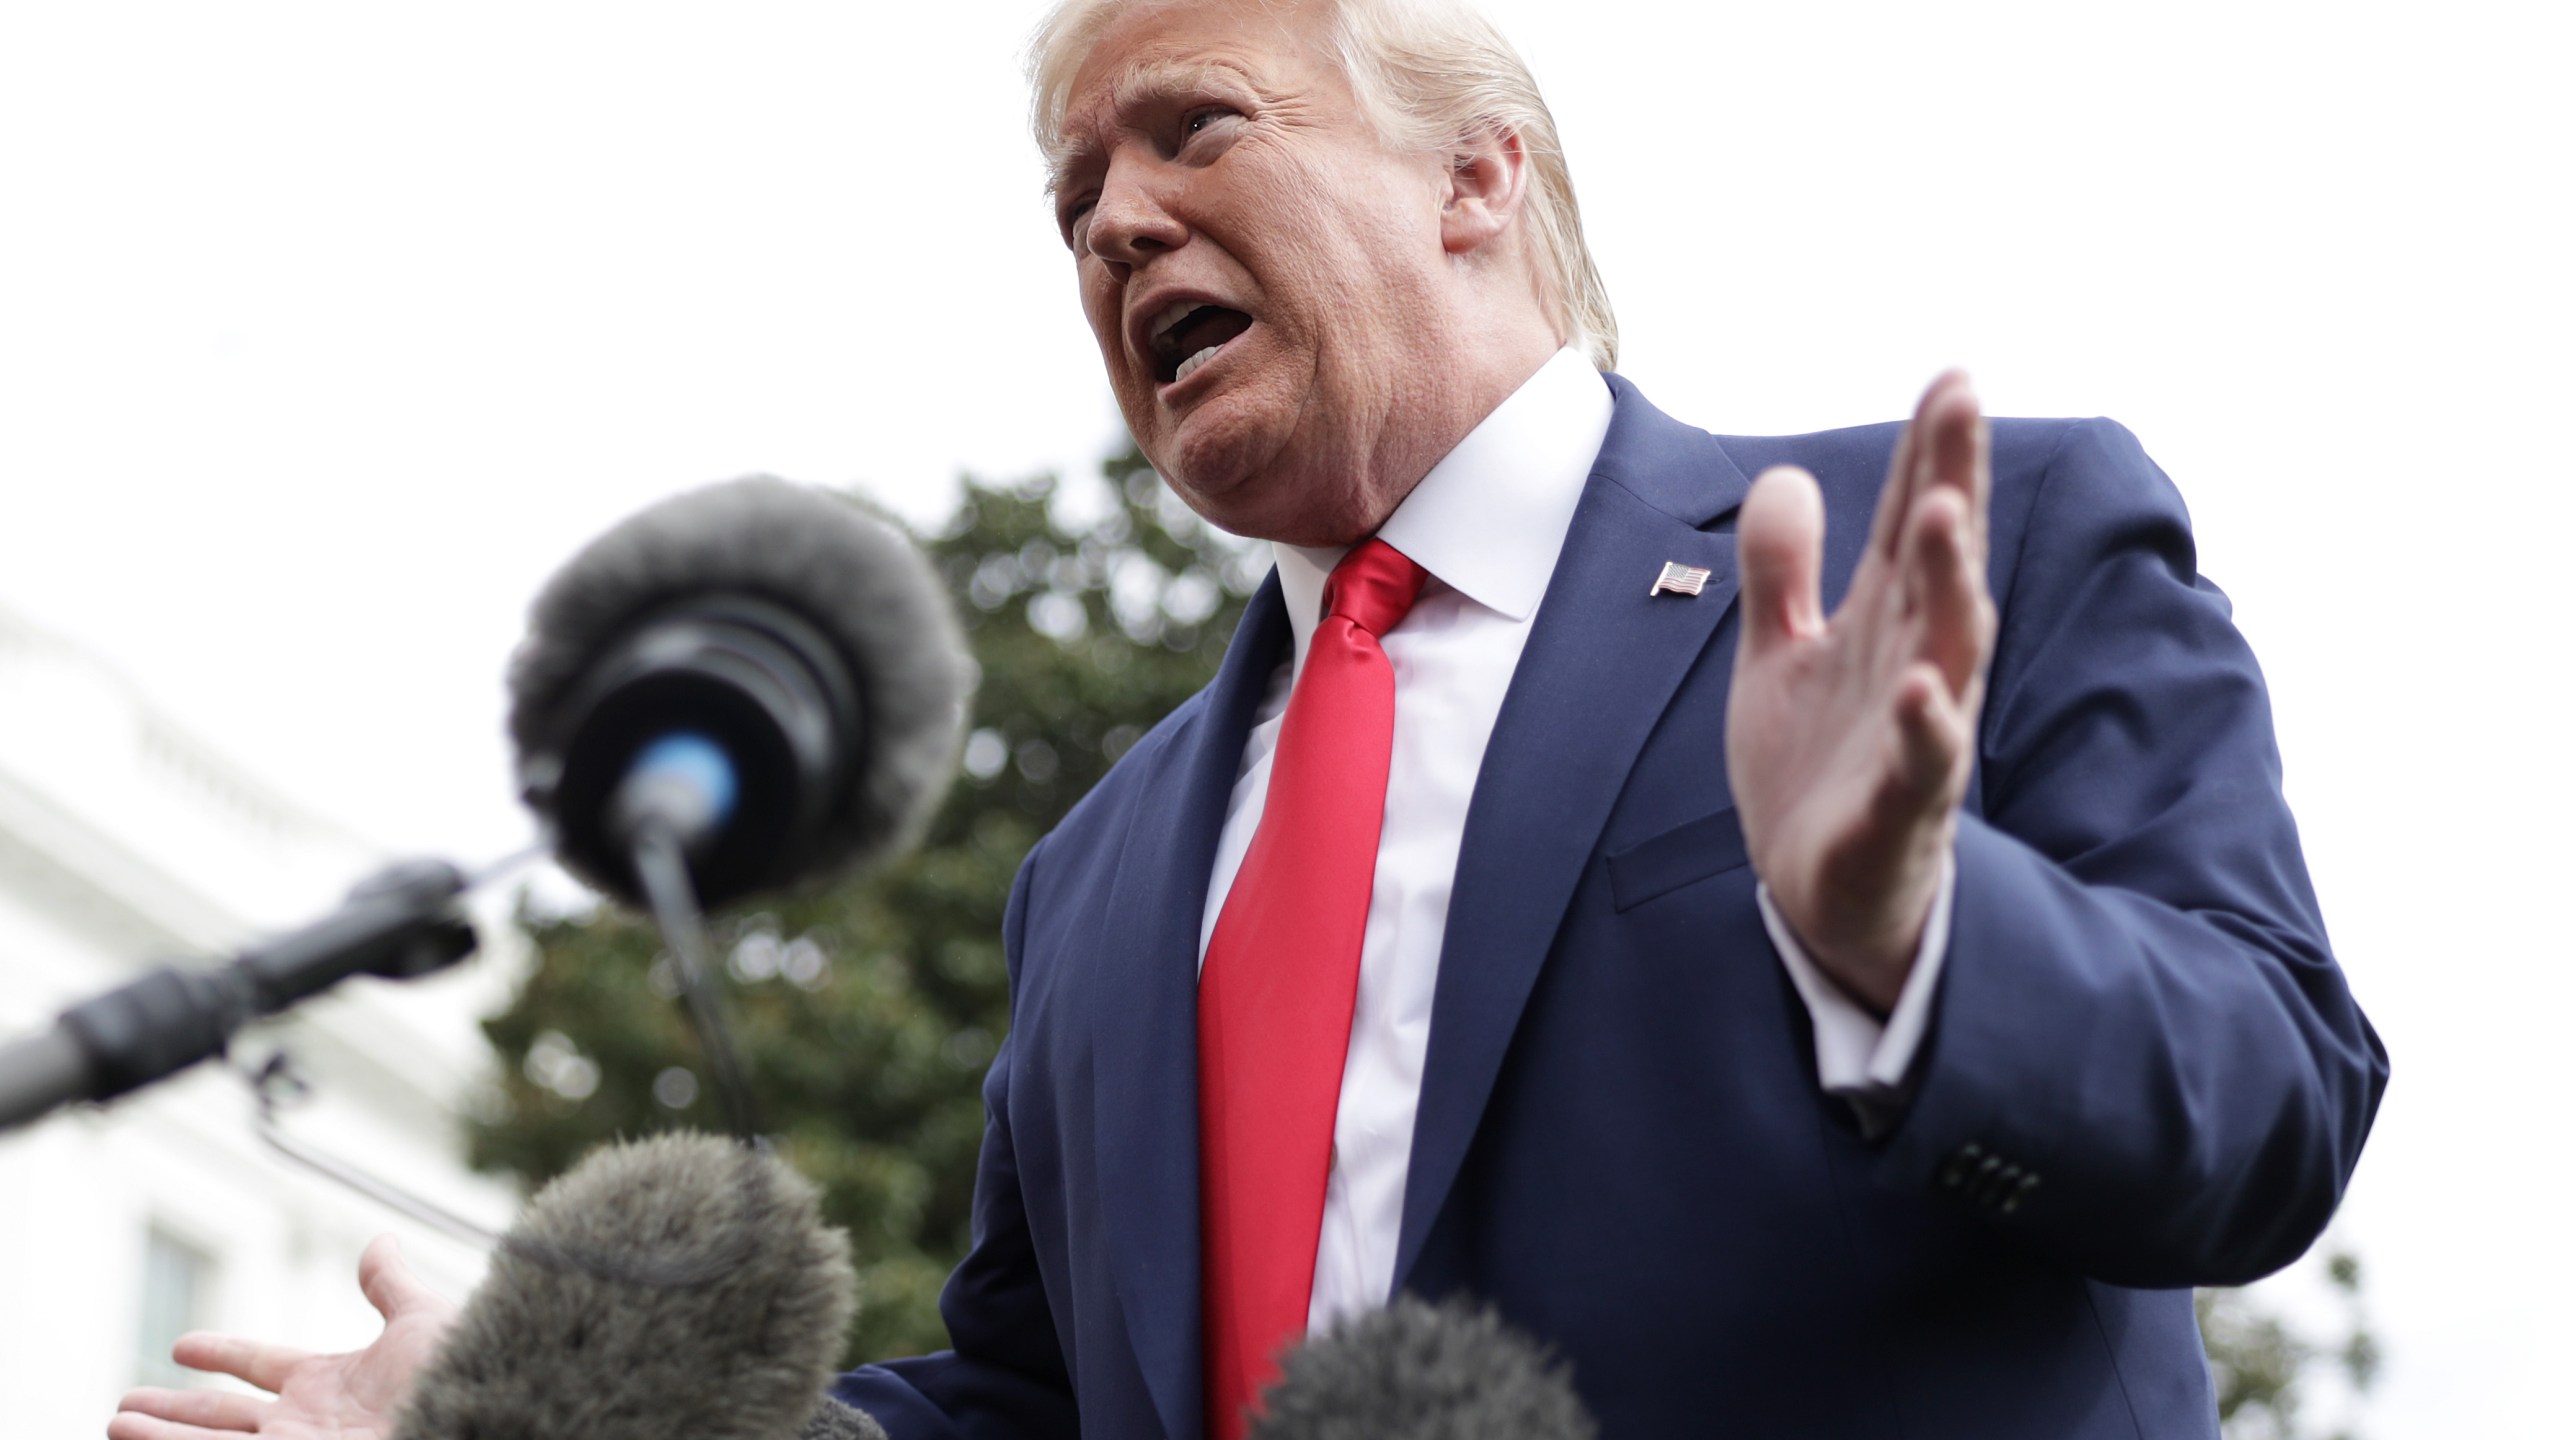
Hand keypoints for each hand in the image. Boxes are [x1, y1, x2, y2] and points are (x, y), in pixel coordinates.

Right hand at [109, 1235, 455, 1439]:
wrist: (467, 1422)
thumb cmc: (456, 1378)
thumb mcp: (423, 1321)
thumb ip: (391, 1287)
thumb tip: (382, 1241)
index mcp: (331, 1385)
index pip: (261, 1367)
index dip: (222, 1355)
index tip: (183, 1346)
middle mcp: (304, 1424)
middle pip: (222, 1418)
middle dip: (174, 1410)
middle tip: (125, 1405)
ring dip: (160, 1435)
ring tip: (114, 1423)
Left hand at [1727, 371, 1993, 1012]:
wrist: (1819, 899)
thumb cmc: (1818, 769)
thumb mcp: (1782, 655)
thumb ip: (1783, 571)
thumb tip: (1788, 476)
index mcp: (1886, 623)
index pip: (1913, 521)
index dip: (1931, 452)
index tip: (1954, 373)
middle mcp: (1914, 664)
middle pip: (1939, 561)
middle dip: (1953, 479)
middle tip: (1963, 398)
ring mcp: (1914, 737)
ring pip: (1945, 648)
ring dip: (1950, 581)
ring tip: (1947, 512)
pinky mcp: (1899, 811)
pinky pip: (1922, 765)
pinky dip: (1925, 728)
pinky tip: (1922, 689)